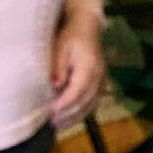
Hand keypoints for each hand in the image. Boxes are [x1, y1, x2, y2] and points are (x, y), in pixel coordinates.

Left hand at [49, 11, 104, 129]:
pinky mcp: (101, 83)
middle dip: (68, 114)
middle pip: (85, 101)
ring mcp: (102, 80)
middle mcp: (99, 75)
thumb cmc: (70, 36)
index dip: (63, 104)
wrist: (86, 26)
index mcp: (89, 66)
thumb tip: (55, 85)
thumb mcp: (60, 47)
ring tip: (58, 125)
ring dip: (75, 117)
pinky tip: (70, 118)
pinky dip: (82, 112)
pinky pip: (94, 102)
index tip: (50, 112)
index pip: (77, 91)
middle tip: (51, 123)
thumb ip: (58, 66)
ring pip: (91, 105)